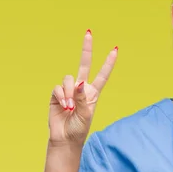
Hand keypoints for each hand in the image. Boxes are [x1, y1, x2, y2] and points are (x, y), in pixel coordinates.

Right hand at [49, 30, 117, 145]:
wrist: (65, 138)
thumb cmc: (79, 129)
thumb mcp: (86, 115)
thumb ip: (83, 98)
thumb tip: (79, 82)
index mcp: (93, 93)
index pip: (102, 75)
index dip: (108, 63)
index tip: (115, 49)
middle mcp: (81, 89)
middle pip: (84, 64)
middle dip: (86, 49)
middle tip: (88, 33)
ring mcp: (69, 90)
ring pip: (68, 79)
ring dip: (70, 93)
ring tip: (71, 108)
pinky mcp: (57, 94)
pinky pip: (58, 88)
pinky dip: (62, 96)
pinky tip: (64, 107)